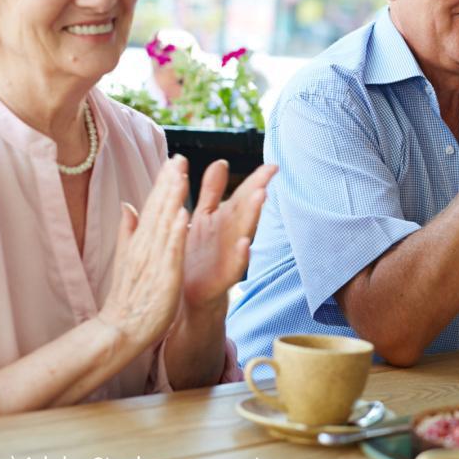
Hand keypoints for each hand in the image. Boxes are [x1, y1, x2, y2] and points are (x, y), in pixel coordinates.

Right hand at [97, 155, 189, 346]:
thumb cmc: (129, 297)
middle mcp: (145, 246)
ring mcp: (153, 260)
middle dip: (169, 182)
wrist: (120, 330)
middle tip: (179, 157)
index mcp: (141, 241)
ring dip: (172, 199)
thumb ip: (128, 230)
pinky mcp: (163, 277)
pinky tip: (184, 216)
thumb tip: (126, 205)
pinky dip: (176, 233)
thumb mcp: (128, 258)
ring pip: (164, 224)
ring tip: (182, 175)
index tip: (175, 159)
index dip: (164, 182)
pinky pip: (170, 252)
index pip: (153, 206)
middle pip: (157, 209)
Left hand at [182, 160, 277, 309]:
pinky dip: (241, 255)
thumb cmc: (196, 256)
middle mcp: (230, 235)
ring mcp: (229, 256)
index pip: (243, 195)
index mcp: (224, 219)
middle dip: (257, 192)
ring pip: (244, 232)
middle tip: (269, 175)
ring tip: (261, 196)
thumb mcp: (203, 218)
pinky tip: (245, 243)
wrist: (186, 296)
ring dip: (253, 215)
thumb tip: (221, 161)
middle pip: (246, 210)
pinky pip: (234, 266)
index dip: (256, 179)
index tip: (273, 165)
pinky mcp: (222, 278)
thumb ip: (212, 190)